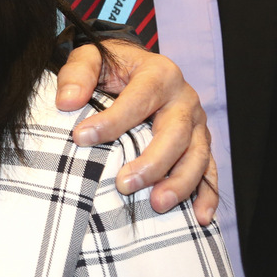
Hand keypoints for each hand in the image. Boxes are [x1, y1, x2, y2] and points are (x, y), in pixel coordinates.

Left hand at [55, 41, 216, 224]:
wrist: (135, 66)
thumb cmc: (110, 65)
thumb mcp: (90, 58)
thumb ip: (77, 75)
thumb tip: (66, 102)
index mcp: (159, 73)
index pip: (138, 99)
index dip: (112, 121)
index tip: (82, 138)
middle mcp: (184, 98)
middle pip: (175, 133)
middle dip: (152, 162)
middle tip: (124, 185)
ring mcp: (197, 123)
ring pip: (198, 155)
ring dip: (181, 183)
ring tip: (157, 205)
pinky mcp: (200, 142)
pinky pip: (210, 170)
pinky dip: (207, 195)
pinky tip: (201, 218)